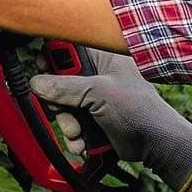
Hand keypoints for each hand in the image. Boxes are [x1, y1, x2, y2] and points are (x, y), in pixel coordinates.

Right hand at [30, 46, 191, 191]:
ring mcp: (95, 97)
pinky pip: (72, 122)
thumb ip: (65, 87)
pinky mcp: (93, 118)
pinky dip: (74, 134)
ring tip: (77, 132)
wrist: (155, 144)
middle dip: (58, 100)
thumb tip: (36, 83)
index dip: (52, 56)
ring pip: (63, 105)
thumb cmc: (138, 110)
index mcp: (103, 57)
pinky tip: (82, 142)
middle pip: (59, 79)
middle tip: (62, 110)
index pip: (69, 47)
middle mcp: (97, 74)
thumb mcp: (98, 93)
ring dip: (66, 122)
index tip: (42, 68)